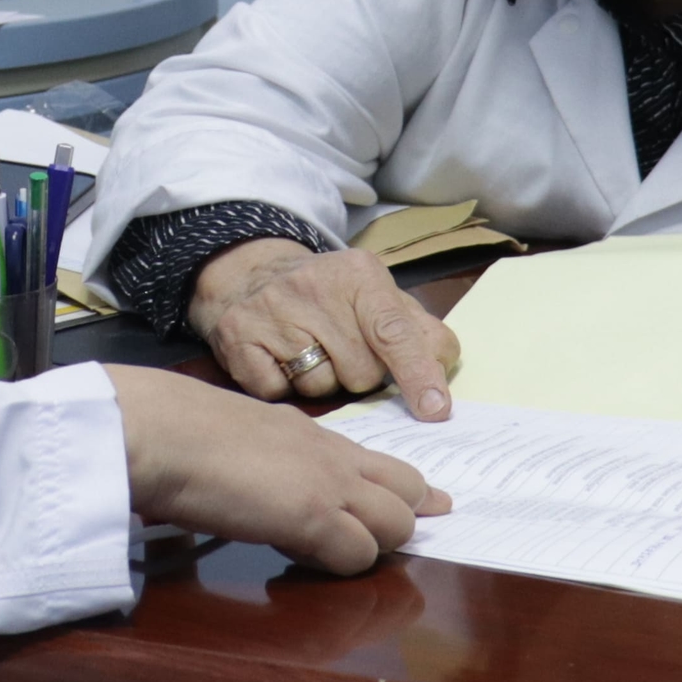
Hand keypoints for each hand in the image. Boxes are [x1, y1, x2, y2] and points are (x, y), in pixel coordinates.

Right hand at [109, 363, 446, 574]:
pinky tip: (299, 562)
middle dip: (401, 521)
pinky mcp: (314, 518)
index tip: (432, 503)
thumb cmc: (176, 433)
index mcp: (312, 434)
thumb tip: (267, 480)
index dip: (410, 490)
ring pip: (397, 526)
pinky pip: (359, 556)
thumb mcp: (240, 437)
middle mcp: (332, 456)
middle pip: (408, 493)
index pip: (386, 463)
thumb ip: (268, 456)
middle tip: (372, 543)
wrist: (159, 432)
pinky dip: (338, 568)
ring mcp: (329, 486)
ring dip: (369, 547)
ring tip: (324, 554)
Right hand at [185, 240, 460, 419]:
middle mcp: (314, 288)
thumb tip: (443, 364)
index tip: (434, 409)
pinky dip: (282, 387)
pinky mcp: (238, 336)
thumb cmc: (327, 294)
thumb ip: (415, 329)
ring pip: (320, 387)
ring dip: (321, 382)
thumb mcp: (375, 294)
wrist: (248, 272)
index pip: (393, 331)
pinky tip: (278, 360)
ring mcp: (272, 311)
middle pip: (360, 373)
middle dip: (358, 375)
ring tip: (307, 352)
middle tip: (340, 350)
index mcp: (359, 276)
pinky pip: (278, 393)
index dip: (416, 372)